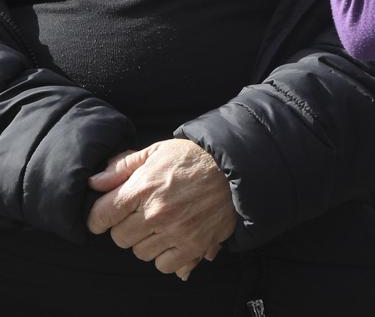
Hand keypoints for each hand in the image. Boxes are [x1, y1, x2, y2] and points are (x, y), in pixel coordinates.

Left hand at [88, 140, 235, 279]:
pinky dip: (167, 256)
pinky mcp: (194, 244)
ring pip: (141, 253)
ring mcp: (176, 231)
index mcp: (143, 187)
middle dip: (127, 228)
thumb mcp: (158, 151)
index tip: (106, 217)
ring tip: (162, 226)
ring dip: (148, 242)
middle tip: (142, 216)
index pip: (100, 216)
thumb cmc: (195, 157)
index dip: (99, 217)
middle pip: (119, 238)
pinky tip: (174, 239)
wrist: (237, 167)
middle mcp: (157, 212)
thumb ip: (123, 166)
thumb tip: (93, 182)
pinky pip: (164, 265)